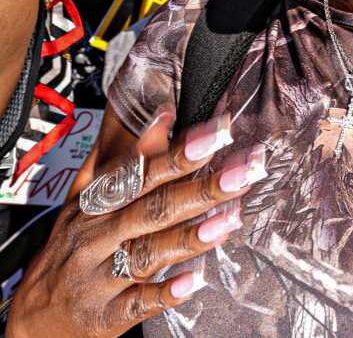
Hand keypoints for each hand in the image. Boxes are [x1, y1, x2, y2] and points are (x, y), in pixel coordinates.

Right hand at [8, 109, 263, 337]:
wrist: (33, 320)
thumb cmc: (72, 247)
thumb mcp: (86, 197)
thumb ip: (122, 153)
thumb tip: (163, 111)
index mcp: (96, 203)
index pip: (142, 172)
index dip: (180, 151)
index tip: (219, 132)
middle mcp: (97, 235)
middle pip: (153, 207)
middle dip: (201, 188)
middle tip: (244, 171)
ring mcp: (99, 277)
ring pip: (147, 253)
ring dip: (190, 236)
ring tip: (230, 219)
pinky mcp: (105, 316)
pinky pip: (136, 305)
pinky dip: (164, 294)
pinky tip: (193, 282)